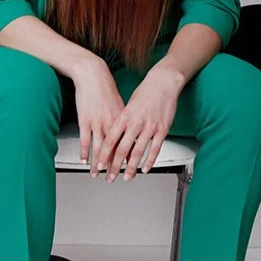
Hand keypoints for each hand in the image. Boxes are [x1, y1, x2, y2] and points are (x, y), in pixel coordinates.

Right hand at [70, 56, 125, 176]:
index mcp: (123, 121)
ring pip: (100, 148)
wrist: (93, 75)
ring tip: (96, 174)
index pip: (128, 145)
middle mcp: (112, 124)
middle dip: (113, 167)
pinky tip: (84, 160)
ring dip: (98, 164)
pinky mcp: (85, 120)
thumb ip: (123, 120)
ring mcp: (98, 123)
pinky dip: (85, 151)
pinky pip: (85, 140)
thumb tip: (128, 131)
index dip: (128, 160)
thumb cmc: (105, 88)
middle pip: (115, 151)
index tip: (128, 171)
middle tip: (113, 179)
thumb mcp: (119, 105)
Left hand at [98, 66, 180, 180]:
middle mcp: (134, 124)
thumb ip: (120, 123)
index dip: (102, 155)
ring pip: (137, 152)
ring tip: (127, 177)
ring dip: (131, 168)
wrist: (162, 83)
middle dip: (114, 167)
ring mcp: (149, 127)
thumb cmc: (143, 94)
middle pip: (121, 150)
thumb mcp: (126, 107)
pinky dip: (149, 161)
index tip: (98, 165)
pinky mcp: (162, 130)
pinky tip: (145, 169)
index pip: (109, 141)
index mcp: (122, 118)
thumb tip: (112, 137)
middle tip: (110, 178)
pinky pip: (155, 149)